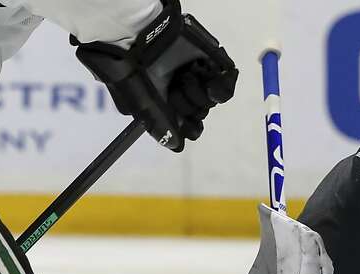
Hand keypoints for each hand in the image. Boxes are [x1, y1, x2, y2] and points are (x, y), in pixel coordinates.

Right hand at [75, 1, 237, 151]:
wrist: (141, 39)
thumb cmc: (133, 72)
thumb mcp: (144, 105)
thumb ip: (161, 128)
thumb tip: (178, 147)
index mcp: (168, 101)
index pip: (191, 126)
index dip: (189, 127)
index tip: (183, 124)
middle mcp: (184, 89)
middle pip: (200, 113)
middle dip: (188, 106)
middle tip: (173, 90)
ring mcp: (199, 76)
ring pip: (211, 101)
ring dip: (197, 94)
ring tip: (182, 77)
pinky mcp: (213, 62)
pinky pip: (227, 84)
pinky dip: (221, 88)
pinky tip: (211, 86)